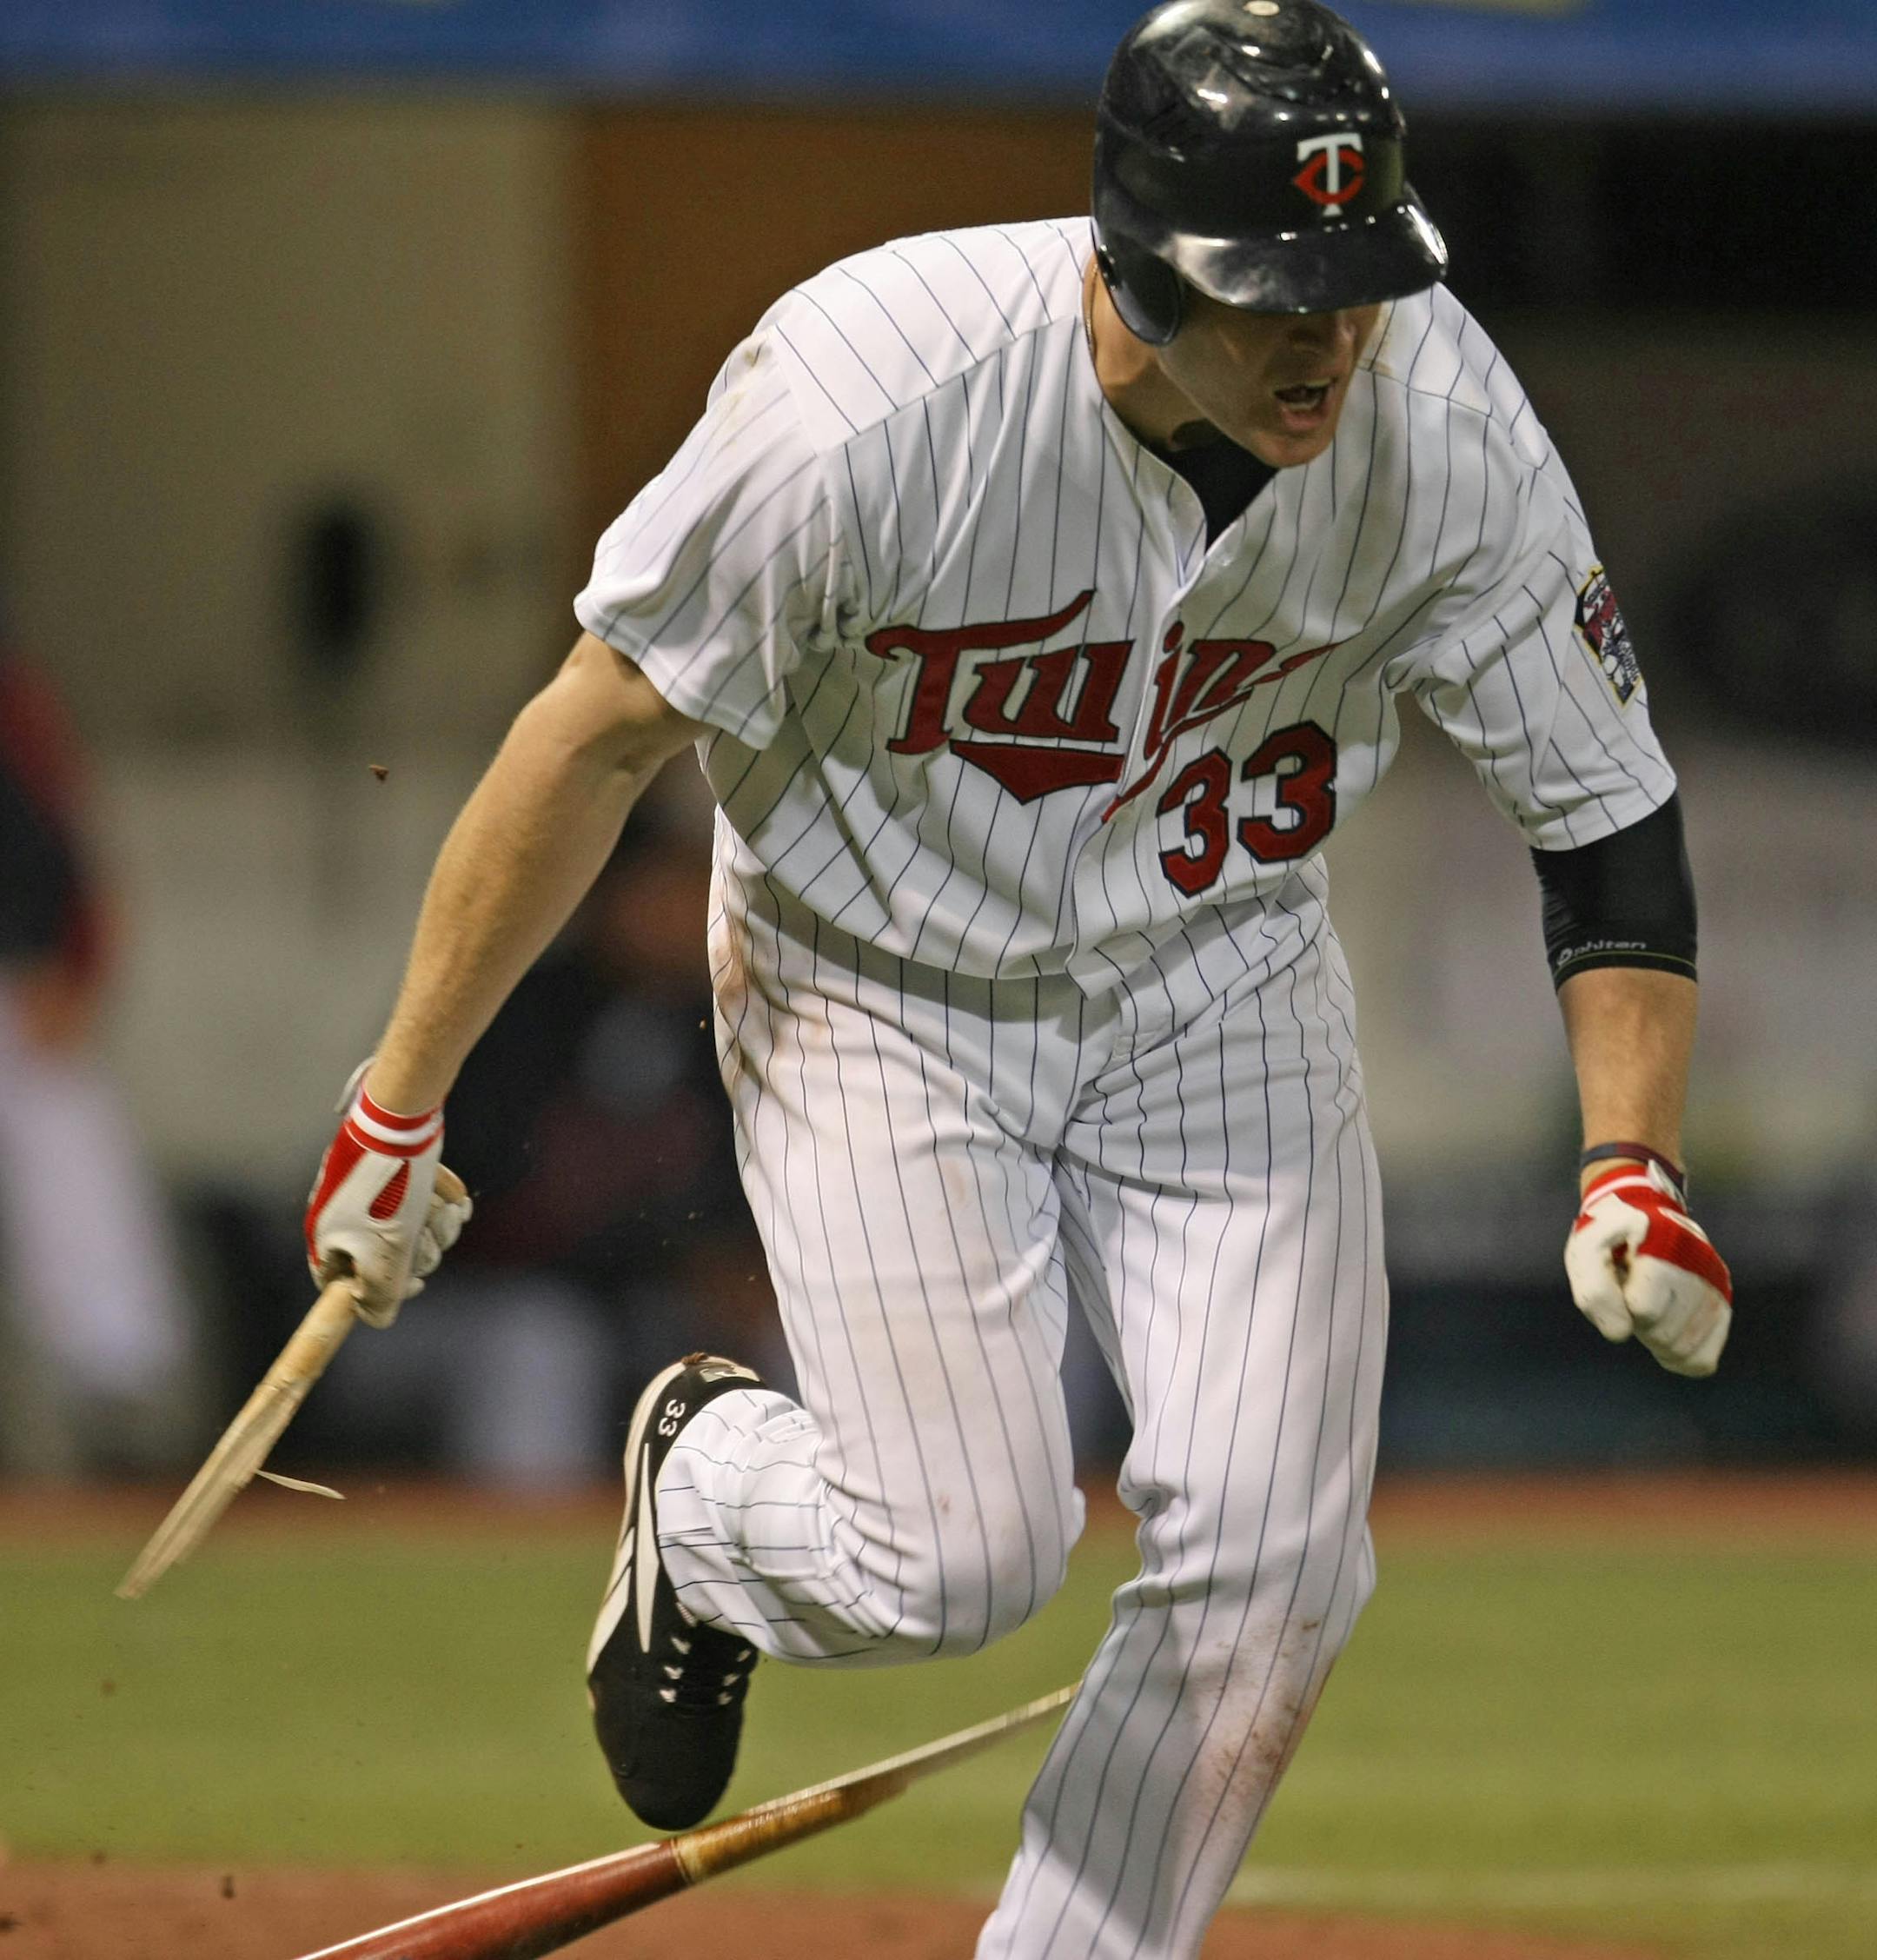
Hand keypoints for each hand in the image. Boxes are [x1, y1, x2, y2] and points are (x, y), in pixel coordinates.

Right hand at [304, 1063, 471, 1326]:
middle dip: (421, 1251)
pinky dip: (443, 1200)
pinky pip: (425, 1202)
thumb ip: (381, 1294)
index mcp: (328, 1238)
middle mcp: (345, 1218)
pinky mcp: (398, 1174)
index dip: (380, 1292)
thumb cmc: (389, 1187)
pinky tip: (452, 1194)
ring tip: (442, 1208)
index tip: (415, 1283)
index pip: (343, 1286)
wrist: (403, 1118)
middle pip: (388, 1261)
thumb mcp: (387, 1254)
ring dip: (437, 1225)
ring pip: (414, 1231)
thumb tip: (377, 1319)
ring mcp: (372, 1195)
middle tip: (427, 1234)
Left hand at [1565, 1160, 1731, 1376]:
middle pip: (1664, 1333)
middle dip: (1638, 1322)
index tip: (1618, 1277)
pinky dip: (1678, 1356)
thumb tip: (1621, 1333)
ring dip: (1656, 1337)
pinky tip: (1664, 1330)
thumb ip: (1594, 1291)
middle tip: (1632, 1292)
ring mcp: (1717, 1288)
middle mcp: (1703, 1264)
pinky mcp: (1723, 1308)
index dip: (1619, 1304)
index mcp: (1667, 1240)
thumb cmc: (1611, 1239)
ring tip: (1649, 1303)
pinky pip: (1702, 1360)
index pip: (1645, 1308)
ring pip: (1683, 1350)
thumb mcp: (1586, 1252)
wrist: (1643, 1217)